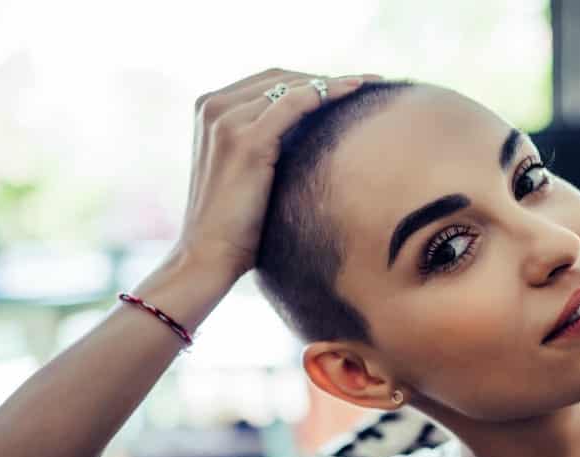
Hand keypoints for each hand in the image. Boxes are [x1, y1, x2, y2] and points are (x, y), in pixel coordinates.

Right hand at [175, 68, 378, 279]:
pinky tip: (355, 92)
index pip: (270, 82)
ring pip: (293, 86)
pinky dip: (327, 93)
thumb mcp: (249, 171)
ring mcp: (227, 120)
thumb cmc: (236, 223)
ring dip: (334, 83)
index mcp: (211, 108)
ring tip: (370, 87)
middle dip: (327, 79)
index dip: (312, 80)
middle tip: (370, 83)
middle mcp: (214, 106)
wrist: (210, 255)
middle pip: (282, 78)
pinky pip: (296, 103)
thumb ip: (269, 141)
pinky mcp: (245, 140)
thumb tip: (316, 131)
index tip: (352, 85)